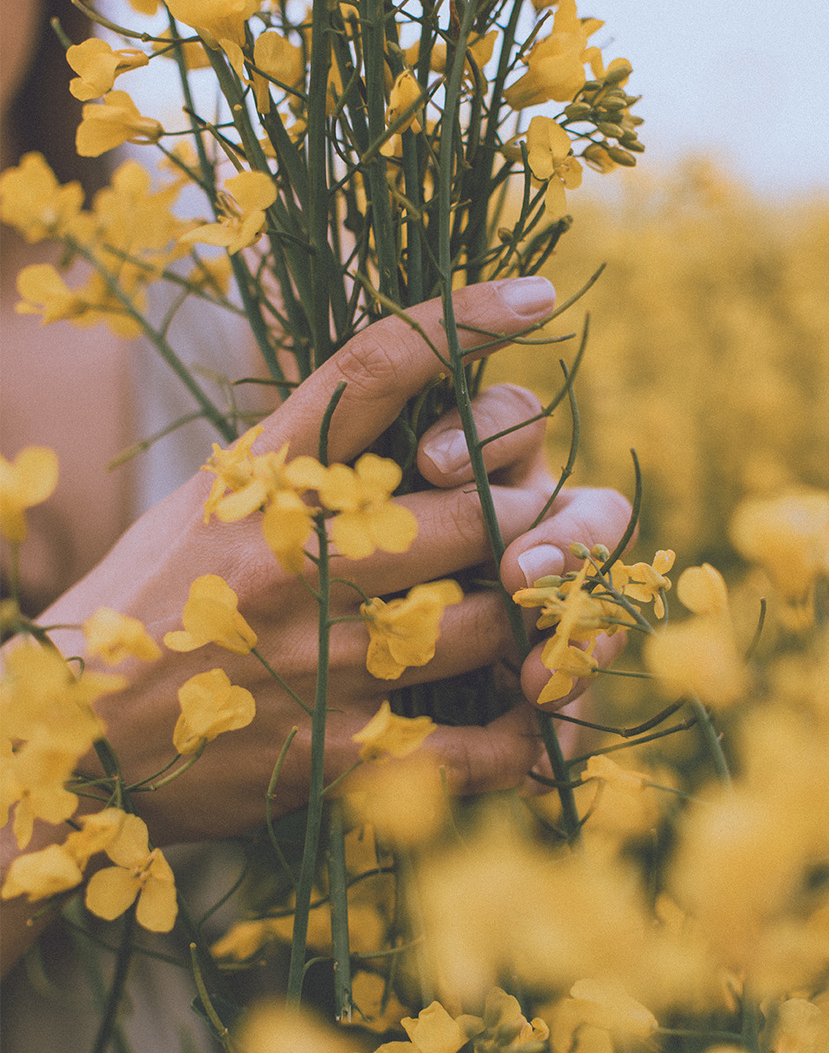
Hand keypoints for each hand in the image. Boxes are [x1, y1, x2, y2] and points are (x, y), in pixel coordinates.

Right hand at [33, 277, 632, 843]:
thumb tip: (414, 386)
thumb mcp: (210, 500)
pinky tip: (541, 714)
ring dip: (536, 617)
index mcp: (263, 481)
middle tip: (542, 524)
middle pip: (478, 511)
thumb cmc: (155, 608)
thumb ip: (306, 454)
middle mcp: (292, 557)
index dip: (461, 323)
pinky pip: (478, 744)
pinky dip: (530, 730)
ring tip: (542, 613)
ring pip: (492, 620)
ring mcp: (316, 658)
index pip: (370, 369)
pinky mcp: (334, 756)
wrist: (60, 744)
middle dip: (533, 518)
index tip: (537, 296)